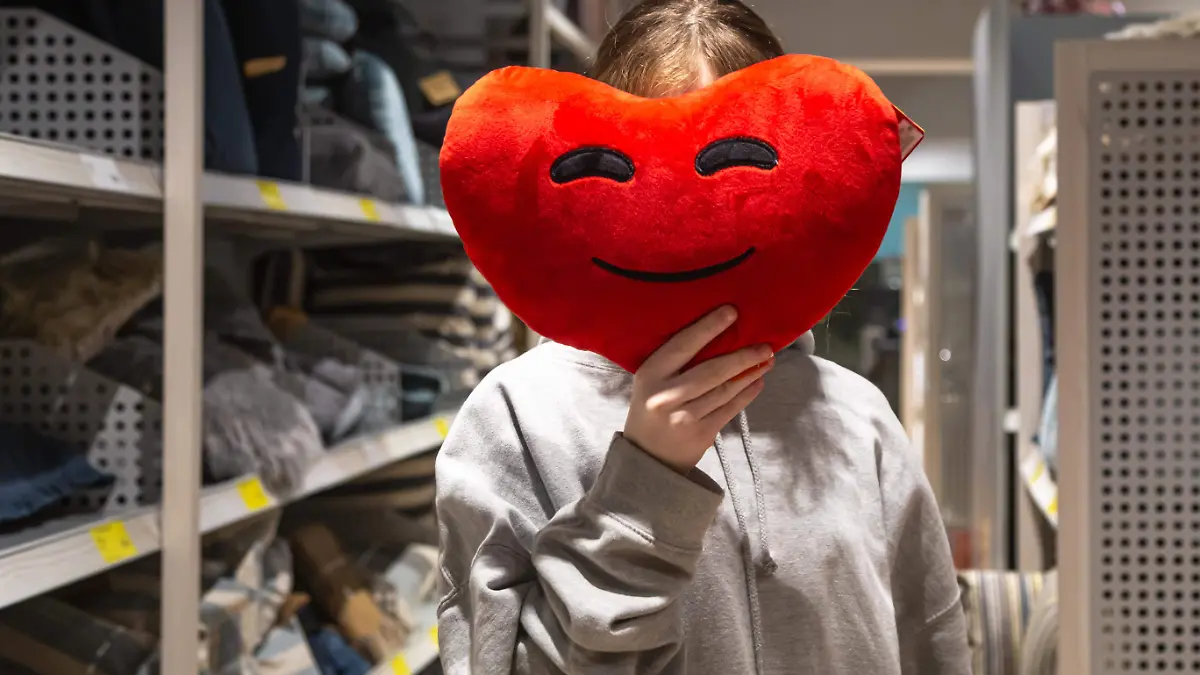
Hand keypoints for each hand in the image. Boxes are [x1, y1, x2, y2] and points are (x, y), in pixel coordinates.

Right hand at [623, 306, 773, 473]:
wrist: (647, 457)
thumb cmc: (651, 408)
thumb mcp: (650, 382)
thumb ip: (674, 363)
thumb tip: (716, 336)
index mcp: (651, 374)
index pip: (684, 345)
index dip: (709, 327)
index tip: (732, 312)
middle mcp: (667, 395)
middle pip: (713, 370)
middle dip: (743, 356)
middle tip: (765, 345)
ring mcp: (685, 416)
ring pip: (726, 389)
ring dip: (751, 373)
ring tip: (766, 360)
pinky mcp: (702, 433)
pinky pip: (731, 409)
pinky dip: (747, 394)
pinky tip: (758, 382)